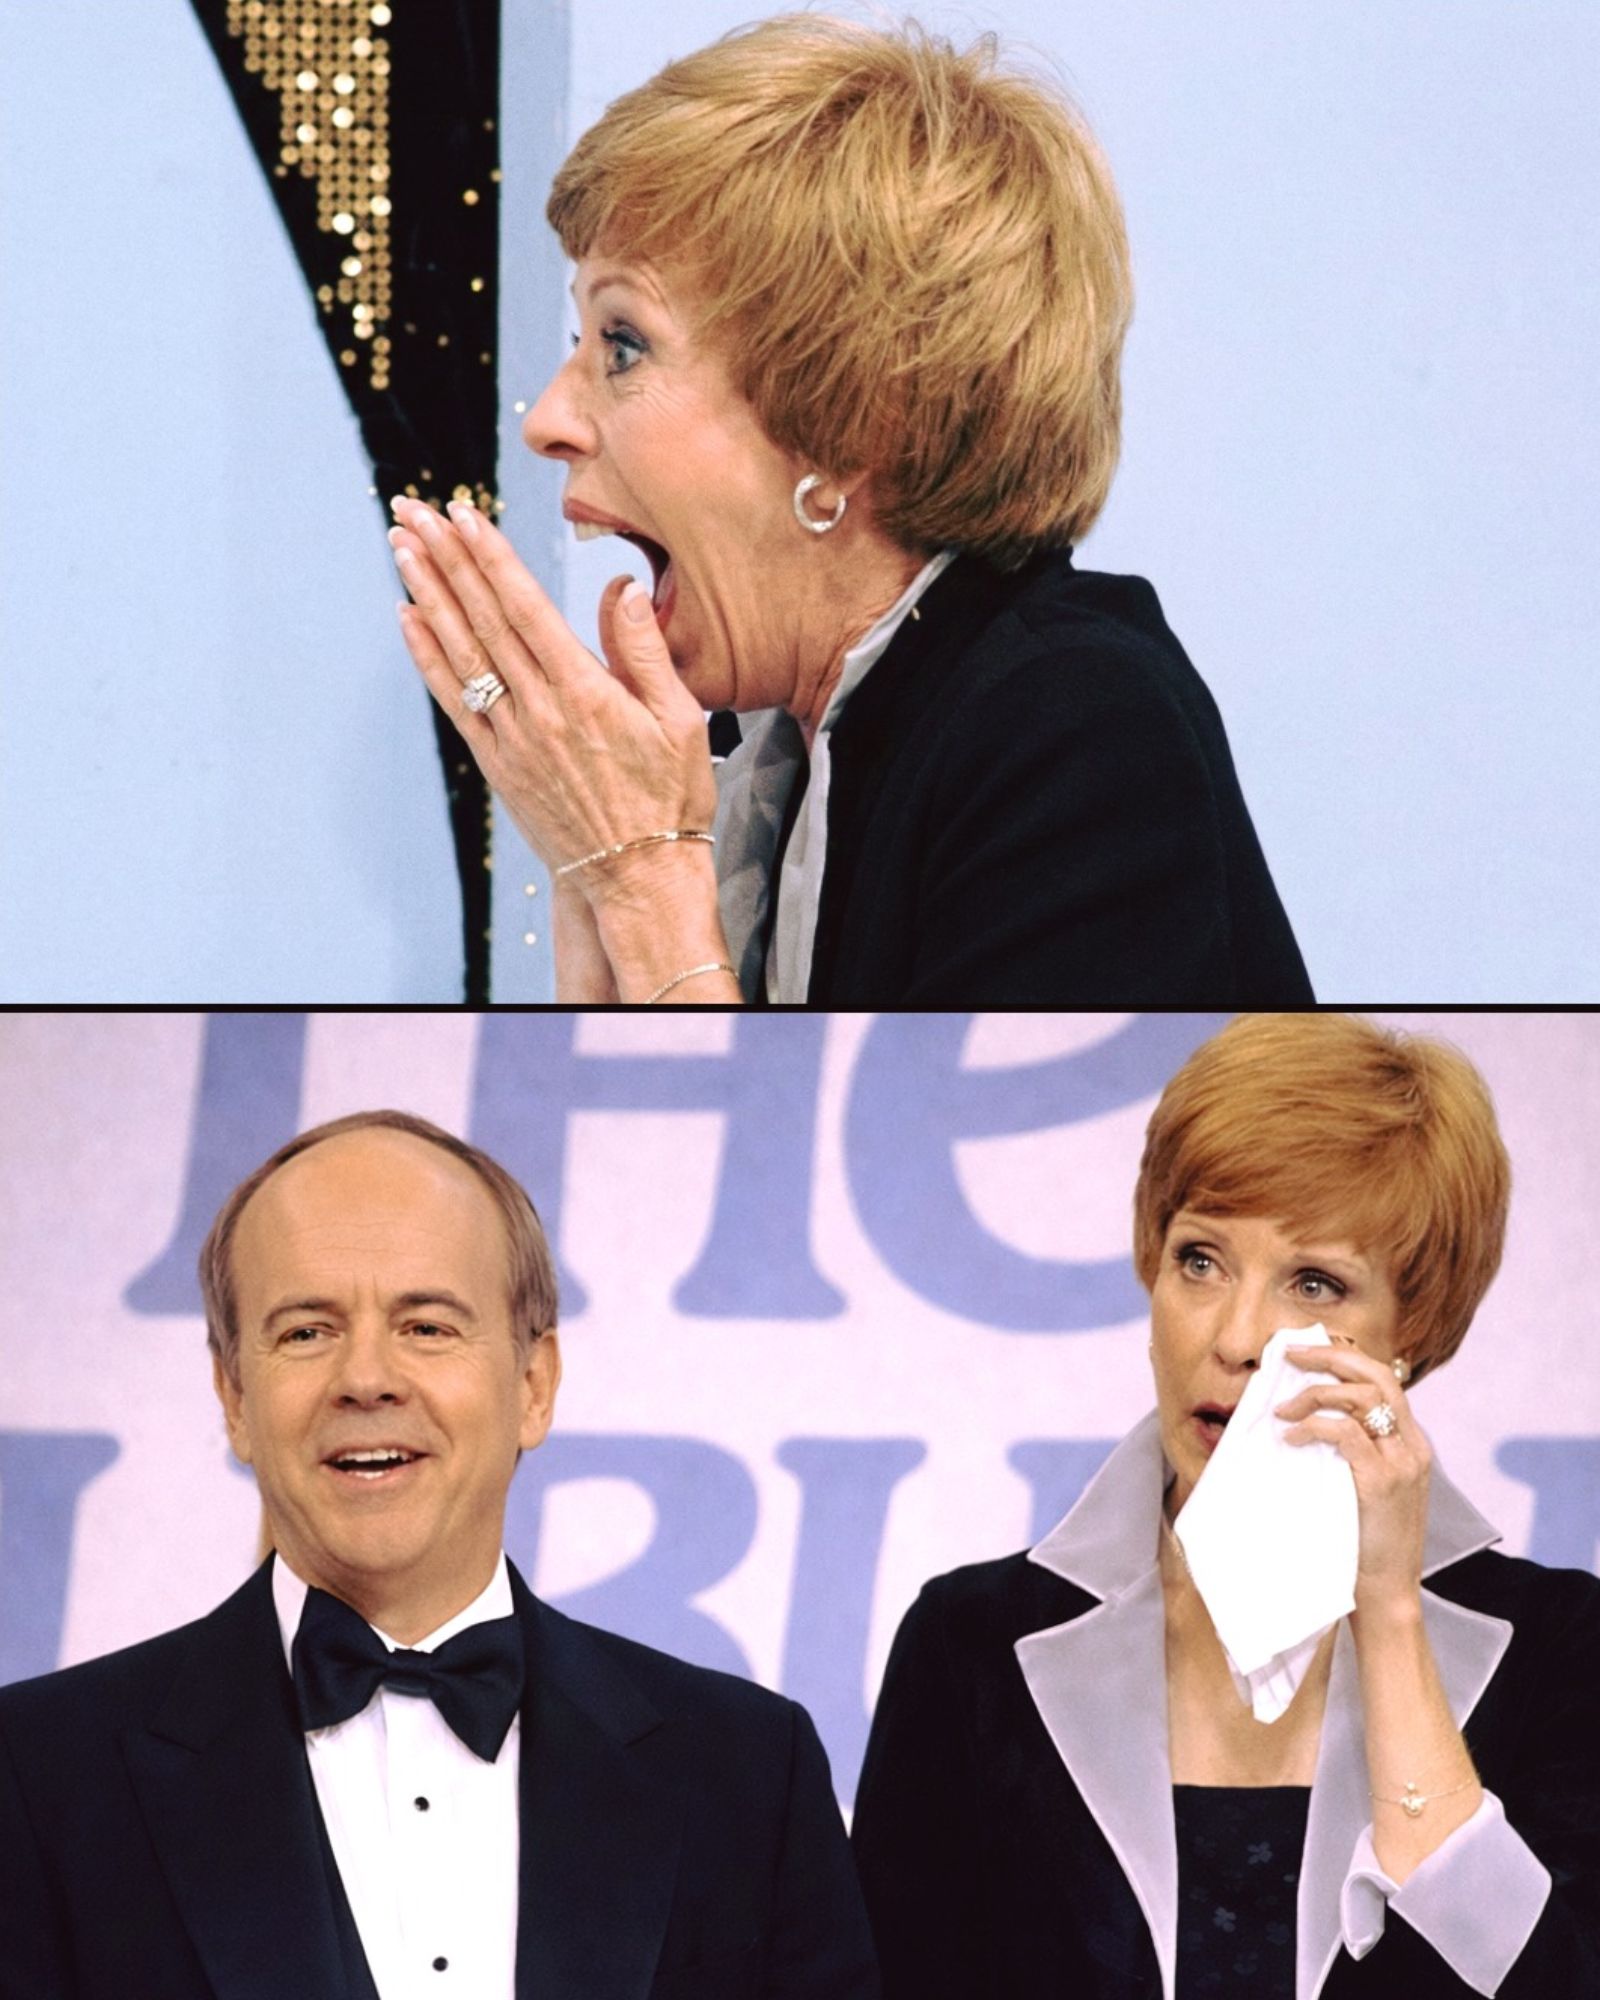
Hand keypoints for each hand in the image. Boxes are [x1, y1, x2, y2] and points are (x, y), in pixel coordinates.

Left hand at [388, 497, 717, 897]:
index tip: (464, 514)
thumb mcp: (683, 720)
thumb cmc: (672, 798)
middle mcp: (541, 711)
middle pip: (483, 619)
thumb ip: (646, 652)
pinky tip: (409, 618)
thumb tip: (623, 588)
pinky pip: (455, 702)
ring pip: (462, 653)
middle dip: (446, 558)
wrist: (640, 877)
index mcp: (588, 693)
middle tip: (413, 509)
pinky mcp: (499, 766)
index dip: (490, 557)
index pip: (526, 608)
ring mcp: (514, 739)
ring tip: (401, 546)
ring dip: (428, 594)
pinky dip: (428, 658)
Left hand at [1276, 1343, 1428, 1616]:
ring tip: (1282, 1410)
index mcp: (1412, 1444)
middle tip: (1290, 1354)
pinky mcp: (1383, 1483)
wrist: (1385, 1594)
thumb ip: (1349, 1452)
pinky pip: (1347, 1434)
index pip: (1385, 1380)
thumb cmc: (1365, 1541)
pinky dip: (1314, 1426)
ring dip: (1316, 1393)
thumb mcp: (1362, 1485)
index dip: (1346, 1358)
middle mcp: (1413, 1447)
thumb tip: (1303, 1417)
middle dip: (1331, 1357)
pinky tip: (1291, 1436)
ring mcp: (1402, 1463)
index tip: (1307, 1352)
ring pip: (1363, 1398)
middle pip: (1379, 1376)